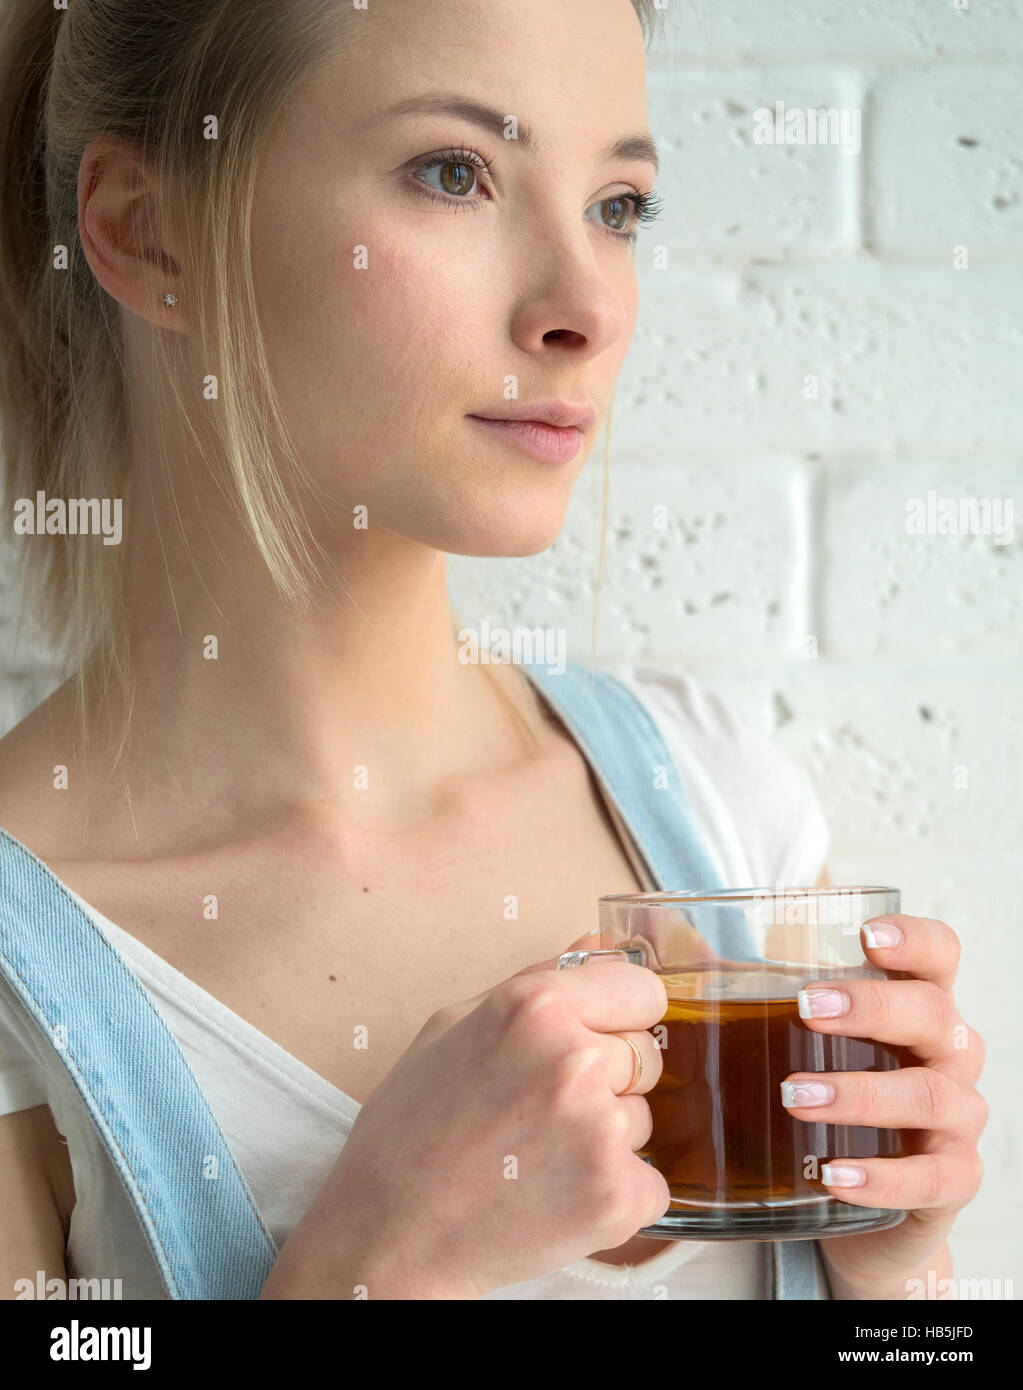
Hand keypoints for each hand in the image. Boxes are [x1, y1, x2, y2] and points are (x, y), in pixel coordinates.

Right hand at [262, 937, 670, 1298]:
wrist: (389, 1236)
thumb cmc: (411, 1129)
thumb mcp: (453, 1025)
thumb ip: (535, 978)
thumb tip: (598, 943)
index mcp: (536, 1006)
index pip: (642, 988)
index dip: (619, 1016)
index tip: (594, 1039)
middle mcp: (573, 1059)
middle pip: (647, 1053)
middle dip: (610, 1078)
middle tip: (543, 1111)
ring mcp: (599, 1130)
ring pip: (644, 1118)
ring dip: (607, 1138)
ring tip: (538, 1157)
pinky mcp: (617, 1196)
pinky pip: (651, 1181)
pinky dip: (616, 1194)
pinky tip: (556, 1196)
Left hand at [780, 912, 987, 1297]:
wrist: (865, 1209)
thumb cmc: (832, 1100)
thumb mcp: (803, 1042)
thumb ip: (755, 993)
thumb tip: (678, 947)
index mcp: (917, 1007)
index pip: (940, 955)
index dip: (915, 939)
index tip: (866, 936)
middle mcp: (948, 1054)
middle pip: (934, 1013)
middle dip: (871, 1007)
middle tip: (806, 1008)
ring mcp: (957, 1118)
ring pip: (929, 1094)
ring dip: (860, 1093)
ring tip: (794, 1095)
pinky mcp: (952, 1181)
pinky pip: (932, 1178)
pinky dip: (882, 1177)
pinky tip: (833, 1176)